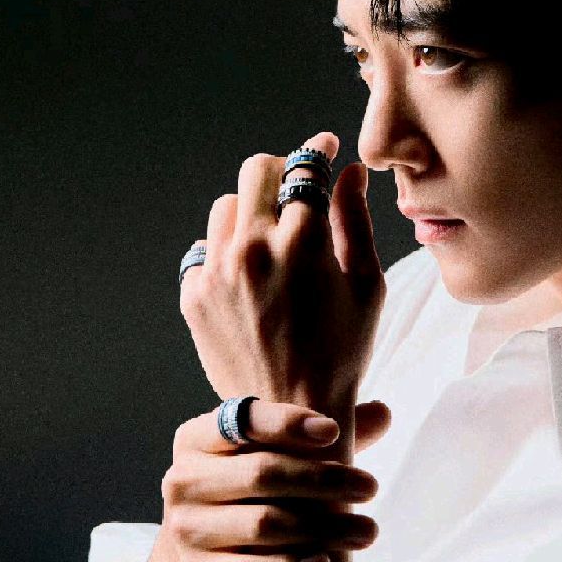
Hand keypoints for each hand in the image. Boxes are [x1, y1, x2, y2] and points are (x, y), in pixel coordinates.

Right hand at [148, 400, 386, 561]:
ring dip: (324, 528)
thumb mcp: (272, 452)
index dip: (289, 423)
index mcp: (197, 438)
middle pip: (263, 474)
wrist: (198, 556)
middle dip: (325, 480)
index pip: (244, 419)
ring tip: (368, 530)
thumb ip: (320, 433)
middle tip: (371, 487)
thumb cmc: (248, 488)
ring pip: (263, 525)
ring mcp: (185, 529)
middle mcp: (182, 479)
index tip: (334, 432)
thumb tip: (383, 413)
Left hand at [179, 132, 385, 407]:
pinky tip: (250, 267)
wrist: (293, 414)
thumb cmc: (344, 349)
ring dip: (253, 206)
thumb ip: (356, 220)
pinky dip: (227, 245)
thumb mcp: (367, 283)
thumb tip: (350, 172)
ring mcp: (218, 272)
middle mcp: (253, 248)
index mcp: (303, 241)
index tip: (325, 147)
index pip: (305, 167)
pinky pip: (205, 246)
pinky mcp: (195, 296)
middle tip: (299, 185)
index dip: (318, 150)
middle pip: (258, 171)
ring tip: (274, 231)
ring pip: (227, 204)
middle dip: (283, 168)